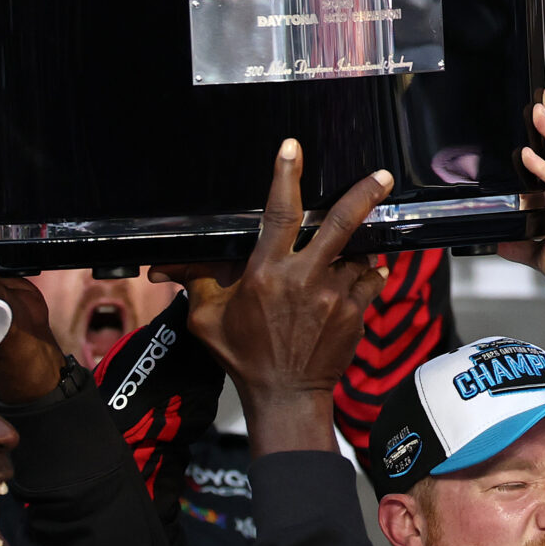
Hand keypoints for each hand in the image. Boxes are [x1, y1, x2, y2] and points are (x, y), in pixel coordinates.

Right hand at [186, 141, 389, 456]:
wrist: (285, 396)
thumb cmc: (243, 357)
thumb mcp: (208, 319)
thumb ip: (197, 282)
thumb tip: (163, 266)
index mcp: (266, 273)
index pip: (278, 213)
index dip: (285, 176)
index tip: (291, 148)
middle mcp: (304, 278)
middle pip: (340, 223)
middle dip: (362, 194)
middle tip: (381, 175)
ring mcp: (334, 296)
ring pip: (355, 255)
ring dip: (351, 254)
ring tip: (337, 267)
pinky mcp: (355, 313)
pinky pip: (370, 281)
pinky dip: (365, 276)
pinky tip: (355, 280)